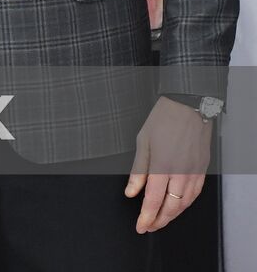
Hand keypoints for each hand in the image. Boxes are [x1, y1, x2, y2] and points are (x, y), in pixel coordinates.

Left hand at [125, 97, 212, 232]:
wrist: (189, 106)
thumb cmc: (163, 120)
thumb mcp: (143, 142)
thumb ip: (138, 170)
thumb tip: (131, 192)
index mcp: (163, 166)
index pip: (154, 200)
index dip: (146, 217)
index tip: (140, 226)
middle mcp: (181, 172)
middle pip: (171, 207)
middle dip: (159, 220)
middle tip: (149, 227)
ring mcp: (194, 172)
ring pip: (185, 203)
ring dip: (173, 215)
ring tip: (160, 220)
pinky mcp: (202, 169)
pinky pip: (195, 193)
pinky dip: (186, 204)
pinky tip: (178, 206)